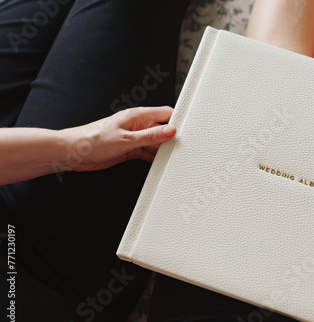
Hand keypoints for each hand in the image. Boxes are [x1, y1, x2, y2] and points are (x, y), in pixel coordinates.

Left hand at [58, 106, 175, 171]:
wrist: (73, 153)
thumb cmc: (92, 140)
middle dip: (171, 138)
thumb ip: (151, 135)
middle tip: (182, 148)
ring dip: (162, 150)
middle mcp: (137, 126)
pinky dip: (153, 158)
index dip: (178, 120)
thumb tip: (171, 130)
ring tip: (172, 158)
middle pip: (162, 130)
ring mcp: (134, 138)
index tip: (189, 129)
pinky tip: (159, 163)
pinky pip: (147, 153)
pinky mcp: (129, 150)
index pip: (165, 114)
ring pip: (155, 143)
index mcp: (137, 116)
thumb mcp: (127, 139)